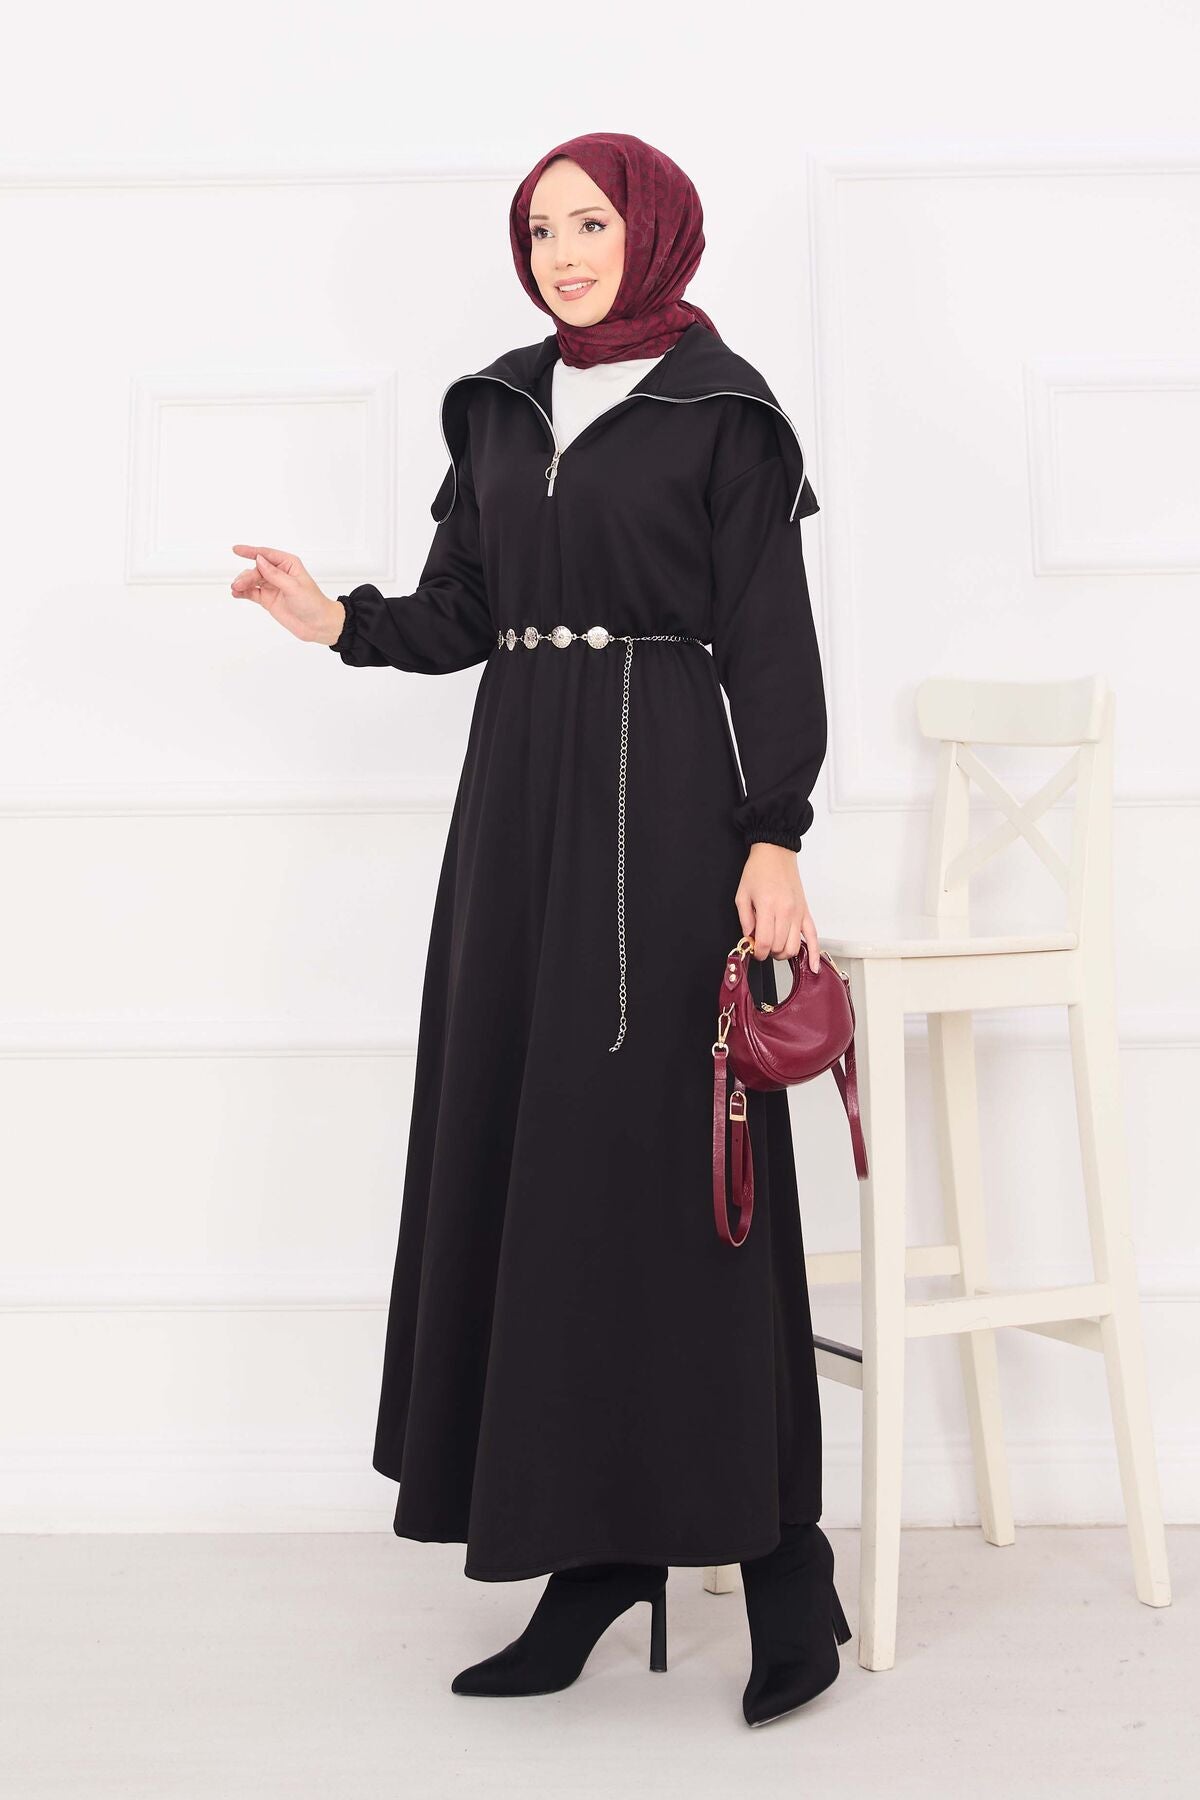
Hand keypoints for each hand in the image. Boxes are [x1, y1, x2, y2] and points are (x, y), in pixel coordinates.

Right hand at [230, 544, 342, 643]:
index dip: (250, 551)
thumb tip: (259, 560)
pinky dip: (243, 592)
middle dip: (247, 575)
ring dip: (243, 583)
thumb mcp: (294, 587)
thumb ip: (275, 574)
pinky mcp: (268, 599)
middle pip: (257, 569)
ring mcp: (272, 586)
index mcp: (288, 564)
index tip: (236, 550)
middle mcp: (279, 573)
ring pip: (252, 580)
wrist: (318, 625)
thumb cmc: (313, 603)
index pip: (266, 554)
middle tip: (239, 584)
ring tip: (236, 589)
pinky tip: (236, 594)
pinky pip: (252, 593)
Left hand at [735, 843, 819, 972]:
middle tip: (761, 944)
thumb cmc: (758, 871)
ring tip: (774, 945)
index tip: (754, 950)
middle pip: (779, 948)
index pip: (765, 943)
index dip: (757, 952)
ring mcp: (798, 913)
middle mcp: (786, 912)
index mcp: (769, 907)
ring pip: (794, 947)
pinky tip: (814, 967)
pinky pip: (814, 937)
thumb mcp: (742, 895)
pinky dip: (815, 954)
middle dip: (768, 952)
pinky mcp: (806, 912)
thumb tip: (750, 939)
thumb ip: (745, 920)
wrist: (776, 853)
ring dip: (783, 953)